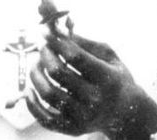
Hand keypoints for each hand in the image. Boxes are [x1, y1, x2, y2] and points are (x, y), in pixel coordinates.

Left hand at [27, 32, 156, 138]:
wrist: (126, 112)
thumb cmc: (114, 76)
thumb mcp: (108, 54)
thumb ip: (84, 42)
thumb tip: (58, 28)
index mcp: (106, 78)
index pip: (75, 57)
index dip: (57, 41)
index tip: (45, 31)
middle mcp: (95, 100)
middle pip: (58, 72)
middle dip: (45, 54)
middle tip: (42, 46)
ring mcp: (83, 117)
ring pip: (48, 93)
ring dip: (36, 74)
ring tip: (37, 63)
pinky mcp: (72, 129)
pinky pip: (45, 118)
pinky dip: (32, 103)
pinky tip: (30, 89)